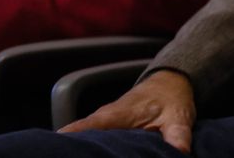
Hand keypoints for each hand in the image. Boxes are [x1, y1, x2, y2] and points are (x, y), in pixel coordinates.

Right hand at [60, 68, 196, 151]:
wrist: (170, 82)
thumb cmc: (171, 98)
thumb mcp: (178, 117)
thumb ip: (177, 136)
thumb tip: (178, 152)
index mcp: (116, 115)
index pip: (82, 128)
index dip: (67, 140)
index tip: (55, 153)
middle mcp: (102, 119)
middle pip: (76, 138)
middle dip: (69, 150)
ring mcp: (101, 124)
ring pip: (82, 140)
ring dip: (78, 151)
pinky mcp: (105, 129)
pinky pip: (90, 141)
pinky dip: (87, 150)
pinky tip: (85, 157)